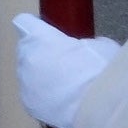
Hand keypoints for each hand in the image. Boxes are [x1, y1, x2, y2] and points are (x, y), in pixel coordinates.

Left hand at [13, 13, 119, 127]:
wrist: (101, 105)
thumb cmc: (102, 69)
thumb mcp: (100, 46)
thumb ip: (84, 44)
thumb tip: (83, 49)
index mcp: (38, 37)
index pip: (25, 23)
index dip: (37, 28)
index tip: (48, 34)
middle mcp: (25, 58)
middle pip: (28, 52)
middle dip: (43, 56)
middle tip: (66, 65)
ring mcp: (25, 83)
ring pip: (30, 75)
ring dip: (43, 78)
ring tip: (68, 88)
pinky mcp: (29, 105)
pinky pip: (35, 97)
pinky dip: (46, 98)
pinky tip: (65, 103)